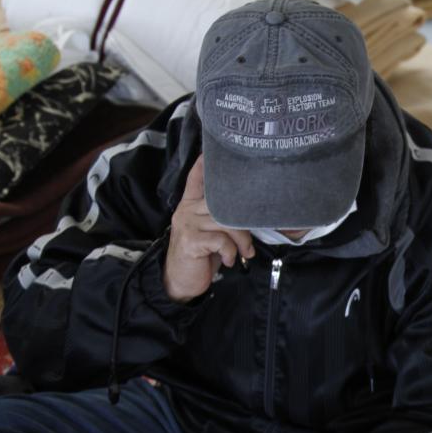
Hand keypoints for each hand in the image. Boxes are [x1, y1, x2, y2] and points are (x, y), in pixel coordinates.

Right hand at [163, 155, 254, 301]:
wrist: (181, 282)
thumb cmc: (201, 256)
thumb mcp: (212, 234)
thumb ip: (222, 219)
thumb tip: (250, 214)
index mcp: (191, 205)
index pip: (196, 179)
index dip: (202, 164)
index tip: (208, 150)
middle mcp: (187, 210)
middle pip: (223, 204)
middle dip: (243, 224)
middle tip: (250, 242)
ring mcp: (187, 224)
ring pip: (225, 222)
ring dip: (241, 241)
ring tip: (245, 253)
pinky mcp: (190, 240)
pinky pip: (221, 239)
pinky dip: (231, 251)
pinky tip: (230, 260)